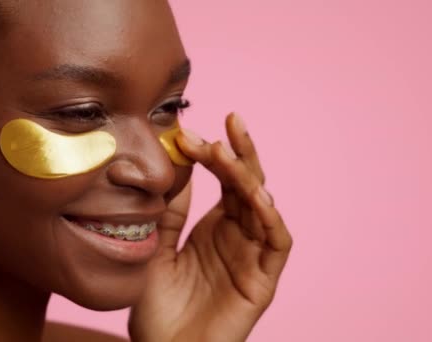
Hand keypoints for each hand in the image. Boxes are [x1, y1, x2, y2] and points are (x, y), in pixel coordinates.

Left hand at [128, 113, 292, 341]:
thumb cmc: (157, 309)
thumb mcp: (154, 249)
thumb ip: (168, 213)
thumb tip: (174, 165)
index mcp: (216, 227)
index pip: (225, 180)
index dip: (213, 154)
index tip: (187, 134)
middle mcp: (238, 236)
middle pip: (249, 185)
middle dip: (241, 152)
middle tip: (230, 120)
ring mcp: (252, 256)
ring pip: (263, 207)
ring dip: (250, 178)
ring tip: (229, 154)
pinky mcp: (263, 281)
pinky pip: (277, 244)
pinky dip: (272, 219)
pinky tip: (258, 197)